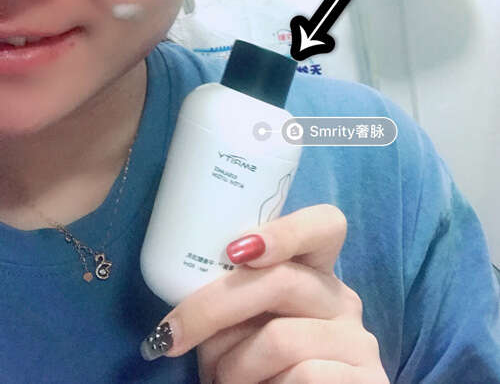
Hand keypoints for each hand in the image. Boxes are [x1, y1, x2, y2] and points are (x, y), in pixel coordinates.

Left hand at [141, 204, 388, 382]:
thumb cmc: (255, 368)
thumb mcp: (241, 326)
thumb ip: (232, 298)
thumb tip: (185, 301)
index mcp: (314, 275)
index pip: (324, 224)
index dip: (286, 230)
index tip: (236, 249)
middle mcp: (340, 299)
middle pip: (281, 280)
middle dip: (214, 307)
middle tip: (172, 334)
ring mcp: (357, 341)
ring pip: (279, 339)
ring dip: (230, 367)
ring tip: (219, 382)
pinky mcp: (363, 381)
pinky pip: (299, 377)